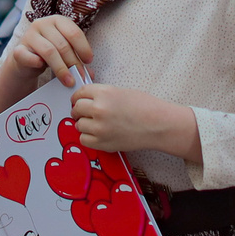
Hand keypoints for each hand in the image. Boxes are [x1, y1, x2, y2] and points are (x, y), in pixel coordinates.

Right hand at [6, 14, 90, 88]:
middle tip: (80, 77)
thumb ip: (77, 60)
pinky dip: (35, 61)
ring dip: (61, 68)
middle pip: (62, 44)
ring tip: (69, 81)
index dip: (83, 48)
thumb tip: (90, 75)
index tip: (88, 61)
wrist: (25, 62)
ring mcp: (29, 36)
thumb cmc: (49, 55)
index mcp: (57, 20)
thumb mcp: (65, 54)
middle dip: (73, 63)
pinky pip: (28, 56)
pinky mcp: (18, 49)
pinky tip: (41, 67)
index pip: (73, 32)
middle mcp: (42, 24)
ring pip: (49, 51)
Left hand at [70, 81, 187, 157]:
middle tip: (84, 114)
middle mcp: (99, 109)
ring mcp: (99, 128)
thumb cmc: (145, 107)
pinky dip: (89, 137)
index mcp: (104, 93)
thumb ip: (102, 95)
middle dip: (78, 111)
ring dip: (84, 125)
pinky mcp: (102, 143)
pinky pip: (84, 140)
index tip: (78, 101)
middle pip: (76, 109)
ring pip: (78, 125)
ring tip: (96, 124)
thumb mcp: (121, 92)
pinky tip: (99, 134)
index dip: (78, 97)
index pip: (79, 93)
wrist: (158, 125)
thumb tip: (86, 100)